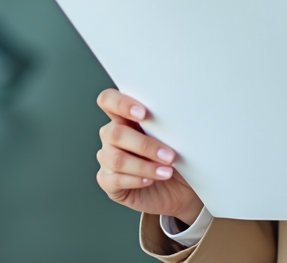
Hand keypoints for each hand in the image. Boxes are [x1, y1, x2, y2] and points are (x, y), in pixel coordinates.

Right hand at [96, 89, 203, 224]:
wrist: (179, 187)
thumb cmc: (176, 156)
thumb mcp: (175, 137)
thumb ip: (166, 124)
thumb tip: (175, 116)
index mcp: (125, 117)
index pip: (109, 100)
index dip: (120, 104)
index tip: (143, 114)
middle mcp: (111, 136)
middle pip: (115, 133)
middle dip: (144, 145)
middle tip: (170, 155)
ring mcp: (107, 159)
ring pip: (116, 159)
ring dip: (144, 166)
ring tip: (166, 172)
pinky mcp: (107, 182)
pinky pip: (114, 180)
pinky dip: (135, 180)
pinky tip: (150, 180)